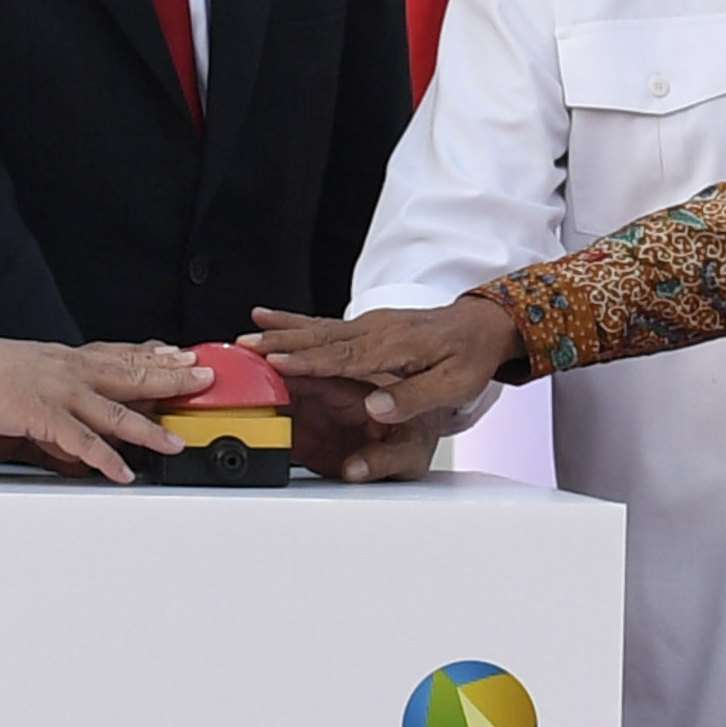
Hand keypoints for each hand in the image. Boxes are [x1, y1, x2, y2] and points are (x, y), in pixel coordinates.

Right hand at [0, 322, 200, 479]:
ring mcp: (58, 392)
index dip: (156, 355)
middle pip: (131, 374)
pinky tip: (123, 471)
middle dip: (171, 378)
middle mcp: (71, 371)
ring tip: (175, 441)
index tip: (185, 354)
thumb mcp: (29, 367)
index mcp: (68, 358)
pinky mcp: (41, 415)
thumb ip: (56, 383)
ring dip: (148, 428)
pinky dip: (104, 458)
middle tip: (206, 379)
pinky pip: (79, 441)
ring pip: (114, 410)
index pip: (122, 354)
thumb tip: (73, 400)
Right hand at [248, 301, 521, 476]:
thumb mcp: (454, 386)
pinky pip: (323, 323)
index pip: (344, 356)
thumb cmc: (469, 358)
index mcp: (395, 346)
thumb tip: (377, 408)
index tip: (277, 363)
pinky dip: (293, 321)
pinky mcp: (365, 325)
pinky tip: (268, 318)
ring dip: (279, 332)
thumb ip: (414, 398)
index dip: (309, 361)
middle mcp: (376, 330)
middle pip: (320, 338)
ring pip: (316, 327)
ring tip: (245, 335)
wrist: (481, 326)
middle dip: (281, 343)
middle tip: (244, 347)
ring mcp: (369, 324)